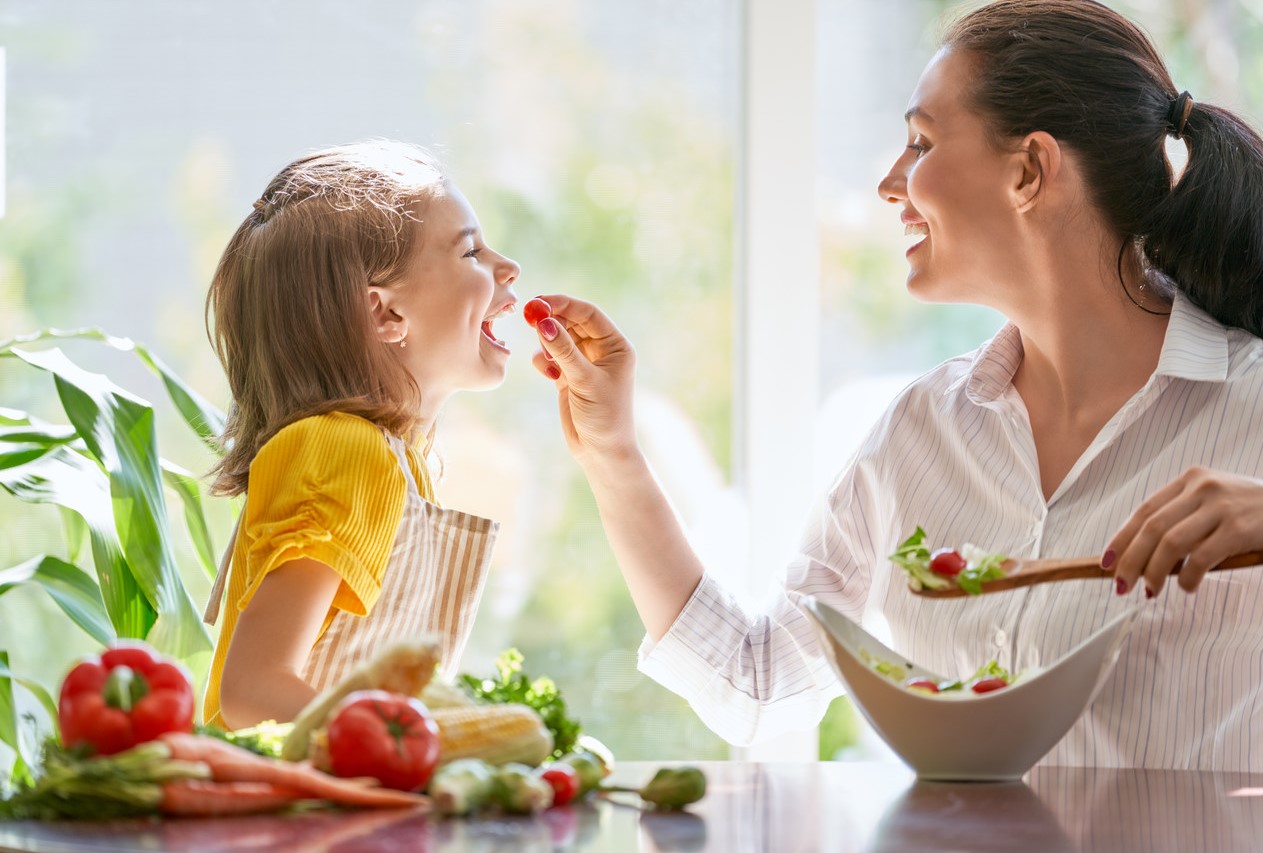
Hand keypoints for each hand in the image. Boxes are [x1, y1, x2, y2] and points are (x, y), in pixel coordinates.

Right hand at [530, 294, 638, 464]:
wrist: (601, 452)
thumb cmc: (604, 416)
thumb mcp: (584, 380)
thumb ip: (563, 351)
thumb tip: (543, 322)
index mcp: (616, 346)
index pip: (588, 314)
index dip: (564, 305)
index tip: (539, 303)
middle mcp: (601, 351)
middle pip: (571, 322)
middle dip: (552, 320)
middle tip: (529, 317)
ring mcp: (583, 363)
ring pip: (559, 338)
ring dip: (548, 342)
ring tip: (549, 361)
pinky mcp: (568, 377)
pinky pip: (551, 357)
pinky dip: (544, 360)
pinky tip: (548, 373)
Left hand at [1104, 466, 1262, 596]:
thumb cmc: (1253, 511)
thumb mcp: (1216, 502)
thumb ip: (1184, 517)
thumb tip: (1143, 556)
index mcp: (1191, 479)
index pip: (1145, 511)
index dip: (1122, 538)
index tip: (1107, 562)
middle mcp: (1202, 488)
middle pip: (1151, 528)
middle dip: (1131, 560)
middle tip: (1121, 586)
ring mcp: (1221, 506)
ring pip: (1170, 543)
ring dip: (1154, 572)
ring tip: (1151, 591)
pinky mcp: (1239, 528)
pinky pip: (1201, 557)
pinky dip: (1189, 577)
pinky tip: (1188, 587)